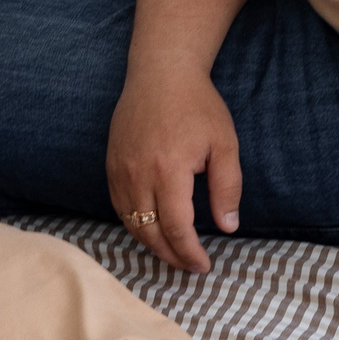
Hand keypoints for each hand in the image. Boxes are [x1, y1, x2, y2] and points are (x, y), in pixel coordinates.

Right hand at [105, 61, 239, 272]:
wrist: (161, 73)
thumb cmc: (198, 106)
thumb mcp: (224, 145)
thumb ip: (227, 188)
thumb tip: (228, 226)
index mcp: (169, 170)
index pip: (176, 228)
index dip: (190, 253)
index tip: (204, 265)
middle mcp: (138, 174)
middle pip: (150, 233)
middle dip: (171, 256)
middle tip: (190, 266)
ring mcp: (120, 170)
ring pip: (130, 223)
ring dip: (152, 244)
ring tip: (174, 253)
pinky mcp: (110, 165)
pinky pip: (119, 206)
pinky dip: (134, 224)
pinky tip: (152, 228)